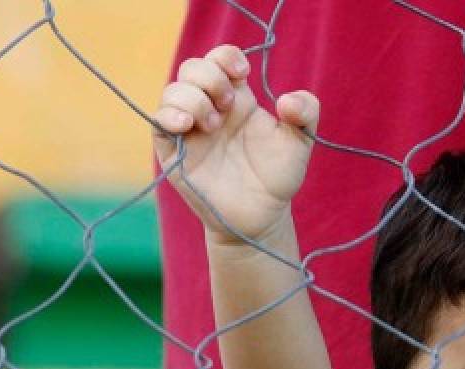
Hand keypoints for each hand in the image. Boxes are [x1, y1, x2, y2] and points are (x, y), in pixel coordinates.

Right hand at [152, 44, 318, 245]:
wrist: (262, 215)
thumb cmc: (278, 175)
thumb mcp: (301, 141)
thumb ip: (307, 113)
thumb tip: (287, 100)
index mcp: (237, 98)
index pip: (220, 60)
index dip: (226, 57)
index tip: (242, 74)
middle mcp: (210, 108)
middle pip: (192, 68)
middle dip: (209, 77)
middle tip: (229, 105)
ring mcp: (190, 129)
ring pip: (173, 91)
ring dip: (192, 98)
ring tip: (214, 124)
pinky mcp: (174, 151)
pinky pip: (158, 122)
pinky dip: (168, 115)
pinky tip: (186, 124)